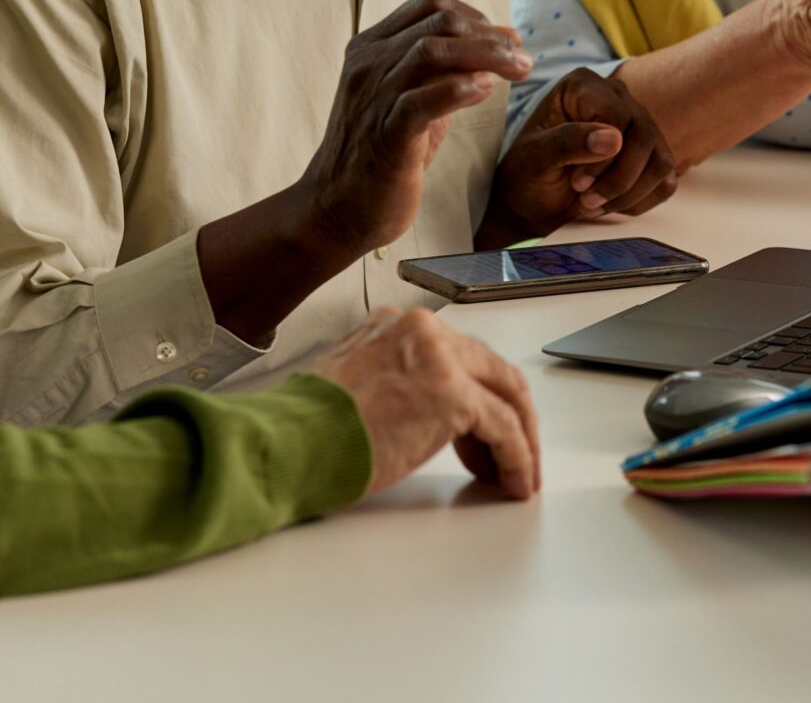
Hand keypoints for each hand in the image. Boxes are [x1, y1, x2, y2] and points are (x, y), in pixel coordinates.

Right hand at [295, 0, 532, 259]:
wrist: (336, 208)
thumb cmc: (379, 154)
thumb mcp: (409, 99)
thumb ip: (442, 72)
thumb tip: (495, 49)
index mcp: (372, 48)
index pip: (430, 4)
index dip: (476, 15)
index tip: (505, 39)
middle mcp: (370, 64)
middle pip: (439, 22)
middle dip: (490, 34)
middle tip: (521, 58)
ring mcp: (374, 96)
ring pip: (433, 51)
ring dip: (486, 55)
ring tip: (517, 71)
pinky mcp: (385, 134)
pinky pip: (423, 100)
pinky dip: (461, 88)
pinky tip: (486, 90)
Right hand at [313, 308, 540, 499]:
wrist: (290, 444)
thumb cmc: (306, 428)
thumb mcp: (354, 384)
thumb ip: (394, 380)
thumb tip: (422, 410)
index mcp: (398, 326)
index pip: (458, 354)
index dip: (478, 395)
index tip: (481, 430)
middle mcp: (423, 332)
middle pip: (491, 369)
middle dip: (509, 415)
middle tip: (513, 452)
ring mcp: (441, 360)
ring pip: (507, 394)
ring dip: (519, 439)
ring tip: (515, 475)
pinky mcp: (454, 396)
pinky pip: (505, 428)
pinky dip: (518, 458)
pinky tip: (516, 483)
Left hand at [479, 69, 679, 247]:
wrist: (533, 200)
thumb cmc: (528, 174)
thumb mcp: (534, 159)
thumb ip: (567, 143)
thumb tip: (613, 139)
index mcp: (582, 86)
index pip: (617, 114)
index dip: (604, 156)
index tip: (578, 183)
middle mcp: (616, 98)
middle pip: (644, 136)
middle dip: (618, 179)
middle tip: (586, 201)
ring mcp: (637, 126)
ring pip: (662, 160)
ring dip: (629, 194)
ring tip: (593, 205)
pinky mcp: (650, 156)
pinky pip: (666, 180)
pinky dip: (640, 202)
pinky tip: (610, 205)